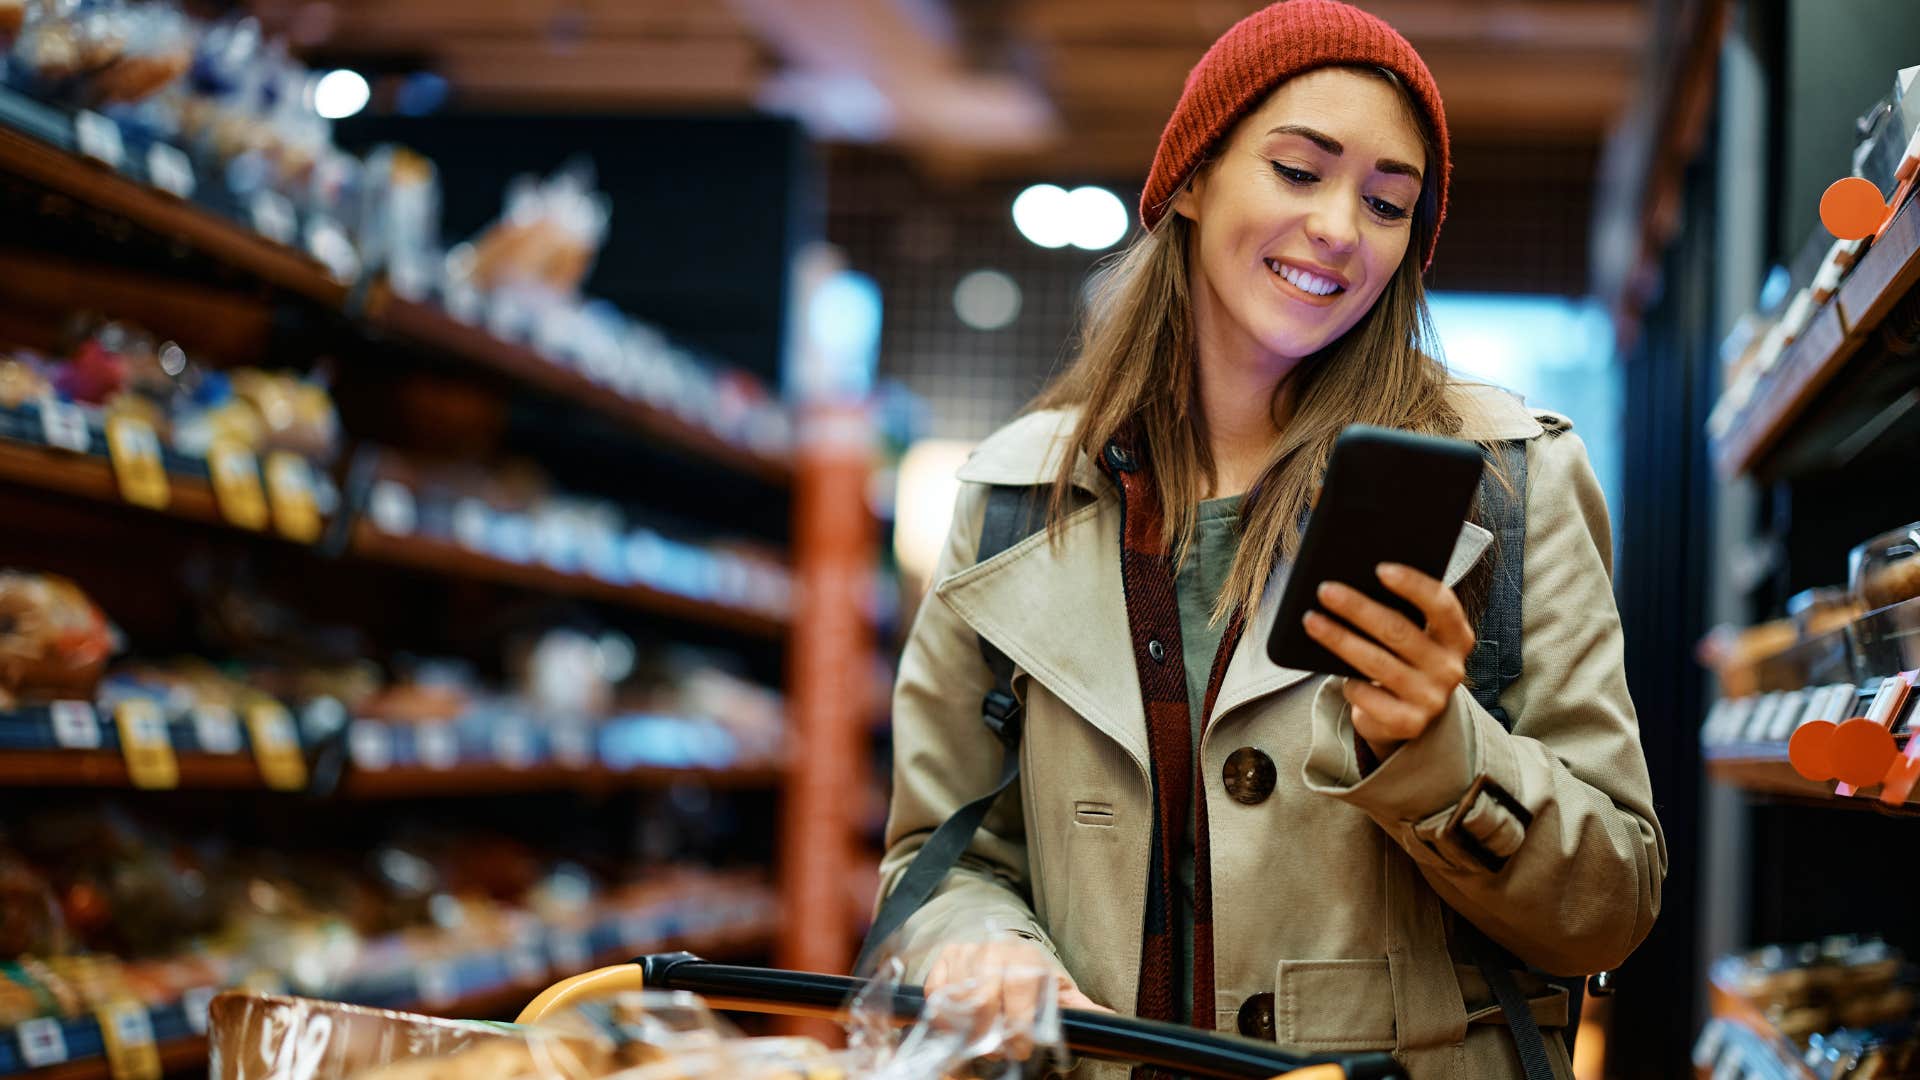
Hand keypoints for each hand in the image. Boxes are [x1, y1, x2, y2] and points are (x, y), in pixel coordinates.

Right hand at [924, 938, 1109, 1058]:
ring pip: (959, 1001)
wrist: (1003, 947)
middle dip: (991, 1035)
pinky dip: (945, 1015)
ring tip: (981, 1037)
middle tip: (998, 1049)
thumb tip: (1112, 1021)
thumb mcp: (1057, 989)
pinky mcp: (945, 958)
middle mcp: (995, 951)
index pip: (1018, 996)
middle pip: (984, 1002)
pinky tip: (960, 1022)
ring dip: (968, 1029)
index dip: (1018, 1029)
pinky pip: (937, 993)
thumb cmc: (1031, 976)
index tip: (1020, 1048)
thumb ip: (1080, 1008)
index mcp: (1027, 960)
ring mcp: (967, 953)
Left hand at [1302, 562, 1474, 760]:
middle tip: (1325, 590)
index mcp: (1457, 637)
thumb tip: (1352, 580)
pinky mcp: (1409, 723)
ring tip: (1311, 620)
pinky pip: (1369, 696)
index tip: (1379, 568)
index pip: (1441, 604)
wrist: (1406, 715)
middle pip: (1399, 631)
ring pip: (1377, 663)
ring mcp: (1431, 698)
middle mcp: (1450, 668)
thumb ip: (1396, 610)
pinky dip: (1350, 683)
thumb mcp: (1409, 635)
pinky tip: (1335, 673)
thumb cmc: (1401, 659)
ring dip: (1340, 639)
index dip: (1413, 584)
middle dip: (1358, 608)